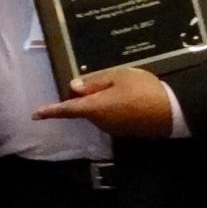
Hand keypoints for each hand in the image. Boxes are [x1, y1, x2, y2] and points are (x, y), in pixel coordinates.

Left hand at [33, 64, 178, 136]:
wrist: (172, 112)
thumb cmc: (143, 90)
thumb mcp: (120, 76)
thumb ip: (95, 82)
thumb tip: (74, 87)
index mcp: (95, 107)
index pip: (67, 109)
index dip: (50, 111)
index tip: (35, 114)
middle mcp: (100, 121)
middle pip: (84, 109)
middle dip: (84, 98)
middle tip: (96, 81)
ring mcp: (113, 128)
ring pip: (98, 113)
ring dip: (100, 102)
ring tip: (118, 86)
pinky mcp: (124, 131)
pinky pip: (111, 117)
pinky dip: (112, 107)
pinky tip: (126, 97)